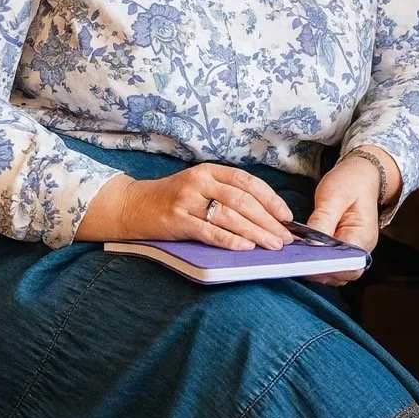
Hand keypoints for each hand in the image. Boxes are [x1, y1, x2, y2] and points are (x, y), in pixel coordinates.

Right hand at [77, 164, 294, 250]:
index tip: (287, 216)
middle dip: (268, 221)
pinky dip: (229, 240)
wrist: (131, 206)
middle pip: (243, 201)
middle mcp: (199, 181)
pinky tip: (245, 247)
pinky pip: (209, 231)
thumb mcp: (198, 186)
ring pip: (230, 216)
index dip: (270, 199)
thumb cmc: (171, 199)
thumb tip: (264, 215)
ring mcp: (187, 200)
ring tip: (272, 245)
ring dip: (256, 233)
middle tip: (285, 238)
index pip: (247, 182)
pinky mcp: (177, 220)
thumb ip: (225, 194)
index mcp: (208, 171)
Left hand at [304, 154, 385, 285]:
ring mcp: (354, 250)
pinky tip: (303, 254)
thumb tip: (312, 244)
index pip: (347, 264)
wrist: (362, 175)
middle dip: (318, 271)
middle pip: (342, 273)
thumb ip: (323, 219)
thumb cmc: (350, 182)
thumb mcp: (334, 195)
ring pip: (336, 272)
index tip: (304, 262)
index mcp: (362, 236)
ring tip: (296, 258)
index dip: (326, 267)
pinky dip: (318, 262)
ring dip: (317, 269)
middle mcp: (362, 248)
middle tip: (294, 261)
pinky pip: (332, 262)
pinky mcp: (344, 248)